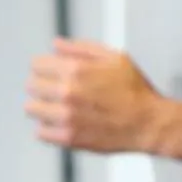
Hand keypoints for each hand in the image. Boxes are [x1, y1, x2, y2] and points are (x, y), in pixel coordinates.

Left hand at [26, 38, 164, 153]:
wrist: (149, 123)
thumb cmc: (137, 91)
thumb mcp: (116, 58)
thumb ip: (83, 48)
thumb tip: (57, 45)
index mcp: (77, 70)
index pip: (37, 64)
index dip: (46, 67)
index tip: (54, 74)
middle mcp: (67, 92)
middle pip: (32, 86)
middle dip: (45, 86)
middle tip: (61, 92)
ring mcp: (65, 116)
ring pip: (32, 109)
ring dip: (44, 107)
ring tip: (62, 109)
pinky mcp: (68, 137)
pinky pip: (40, 132)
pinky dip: (50, 128)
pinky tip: (66, 123)